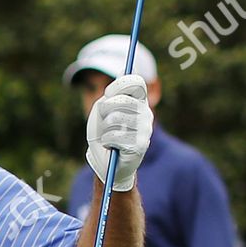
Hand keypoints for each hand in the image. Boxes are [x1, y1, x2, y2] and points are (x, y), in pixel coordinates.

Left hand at [86, 74, 152, 191]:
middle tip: (105, 121)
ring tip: (107, 135)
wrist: (108, 164)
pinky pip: (114, 136)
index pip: (136, 82)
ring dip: (104, 128)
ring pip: (115, 118)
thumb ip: (105, 99)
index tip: (107, 94)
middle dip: (105, 110)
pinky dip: (106, 141)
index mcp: (139, 102)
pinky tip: (111, 146)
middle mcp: (146, 113)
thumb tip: (113, 90)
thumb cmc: (104, 136)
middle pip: (121, 99)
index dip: (119, 85)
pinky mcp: (140, 144)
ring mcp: (145, 128)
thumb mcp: (100, 115)